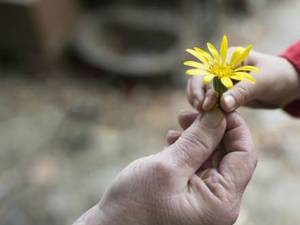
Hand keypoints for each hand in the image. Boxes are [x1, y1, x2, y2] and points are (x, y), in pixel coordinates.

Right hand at [73, 110, 256, 224]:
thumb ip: (198, 141)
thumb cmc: (134, 205)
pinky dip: (188, 150)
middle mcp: (218, 203)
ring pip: (211, 159)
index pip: (244, 155)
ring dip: (198, 138)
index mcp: (221, 202)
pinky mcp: (190, 195)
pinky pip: (197, 167)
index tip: (217, 104)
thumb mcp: (168, 167)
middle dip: (212, 129)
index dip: (234, 126)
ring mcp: (204, 200)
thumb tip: (220, 115)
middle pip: (228, 155)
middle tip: (190, 112)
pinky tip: (172, 141)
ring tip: (178, 125)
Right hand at [187, 50, 299, 111]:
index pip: (208, 71)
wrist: (288, 85)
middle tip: (200, 110)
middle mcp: (221, 67)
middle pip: (199, 79)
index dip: (204, 87)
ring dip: (199, 100)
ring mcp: (221, 80)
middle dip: (197, 94)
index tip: (207, 104)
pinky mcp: (223, 93)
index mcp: (229, 58)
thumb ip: (242, 92)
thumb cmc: (278, 77)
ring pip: (201, 89)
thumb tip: (222, 104)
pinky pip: (209, 99)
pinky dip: (206, 106)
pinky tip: (206, 115)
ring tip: (201, 113)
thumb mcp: (262, 83)